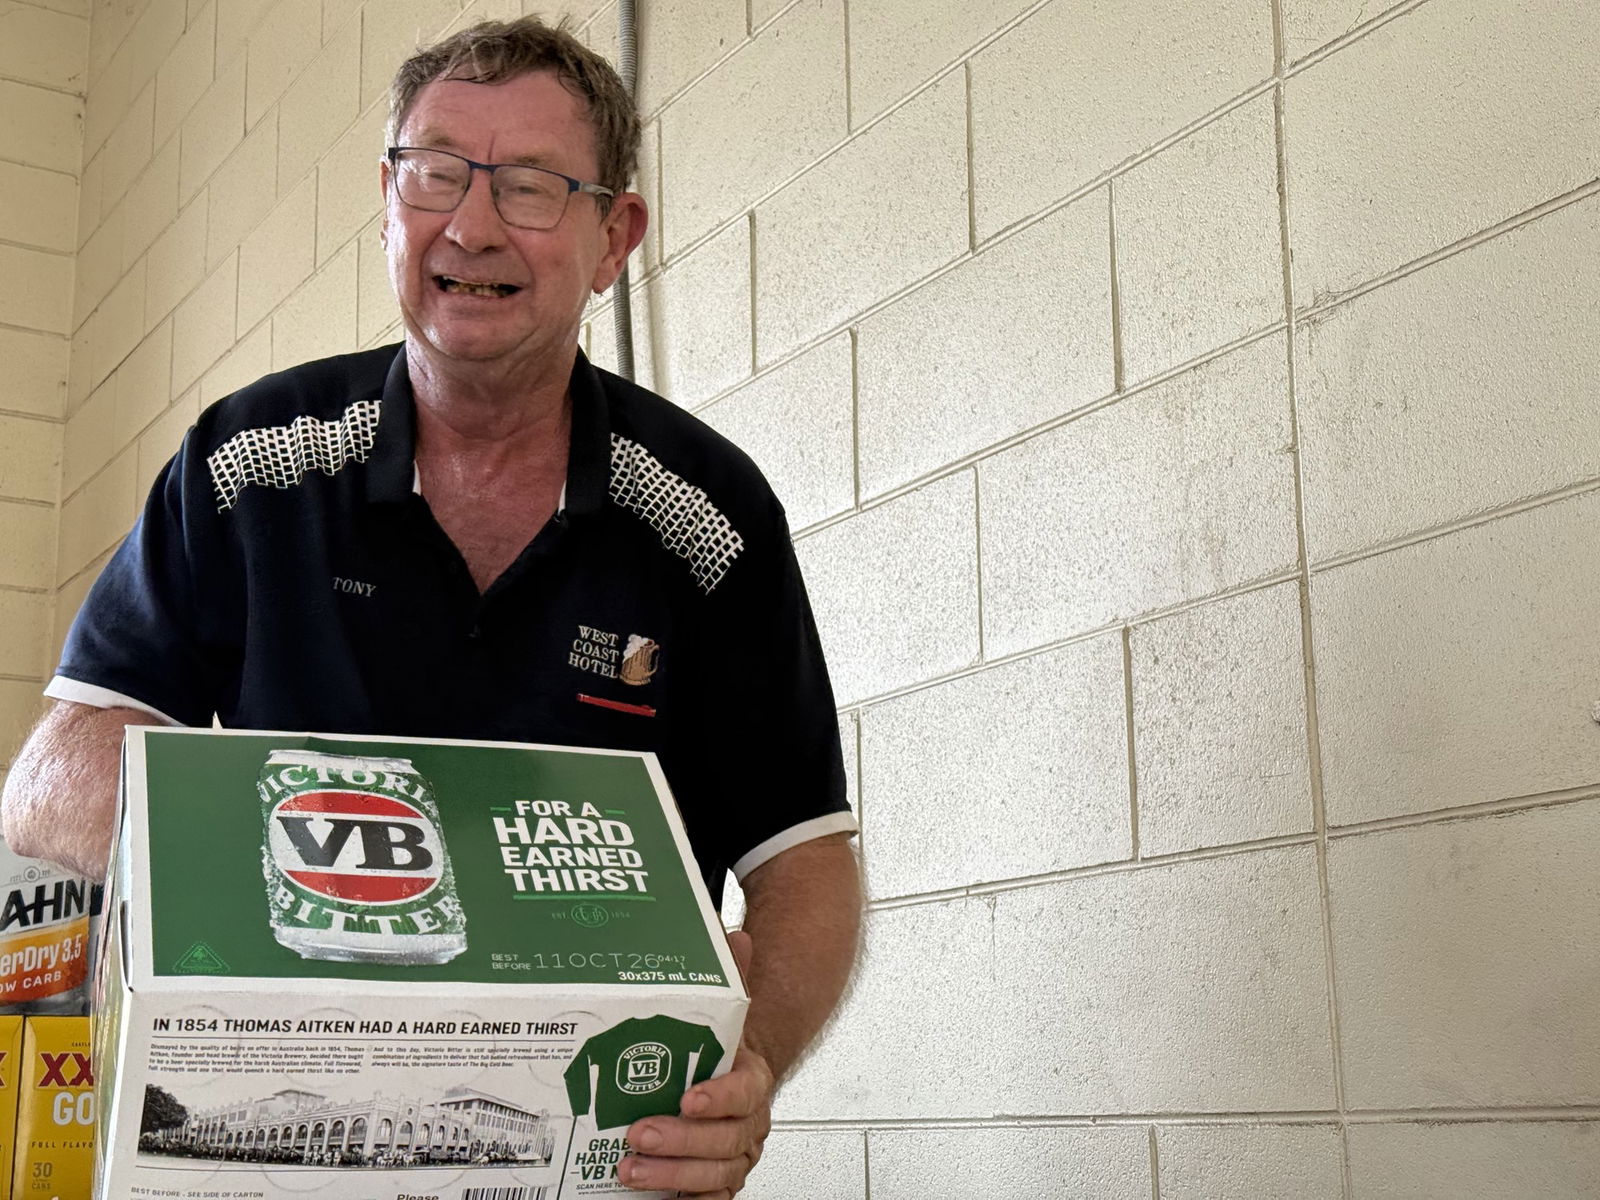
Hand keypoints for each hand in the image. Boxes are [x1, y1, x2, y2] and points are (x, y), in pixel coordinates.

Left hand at [618, 932, 772, 1197]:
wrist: (728, 1092)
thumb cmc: (718, 1057)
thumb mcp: (722, 1017)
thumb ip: (729, 980)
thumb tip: (734, 937)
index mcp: (751, 1080)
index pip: (745, 1091)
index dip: (719, 1097)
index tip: (688, 1096)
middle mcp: (749, 1123)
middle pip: (728, 1140)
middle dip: (683, 1140)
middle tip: (639, 1132)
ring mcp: (736, 1158)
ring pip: (717, 1175)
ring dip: (673, 1175)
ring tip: (630, 1169)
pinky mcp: (719, 1186)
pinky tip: (654, 1197)